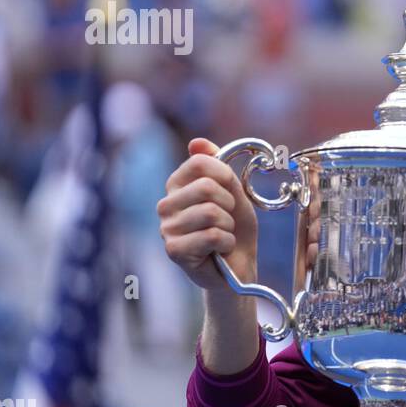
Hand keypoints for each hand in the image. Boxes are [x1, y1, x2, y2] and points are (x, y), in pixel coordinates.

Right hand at [157, 137, 258, 292]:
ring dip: (229, 227)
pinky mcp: (173, 250)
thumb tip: (196, 142)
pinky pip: (211, 236)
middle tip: (227, 219)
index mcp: (177, 185)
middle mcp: (166, 204)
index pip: (199, 163)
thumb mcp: (233, 192)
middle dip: (230, 204)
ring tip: (223, 234)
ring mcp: (167, 228)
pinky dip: (226, 243)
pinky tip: (220, 249)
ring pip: (211, 213)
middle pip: (207, 187)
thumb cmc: (234, 226)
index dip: (225, 175)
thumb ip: (219, 166)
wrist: (239, 264)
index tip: (231, 192)